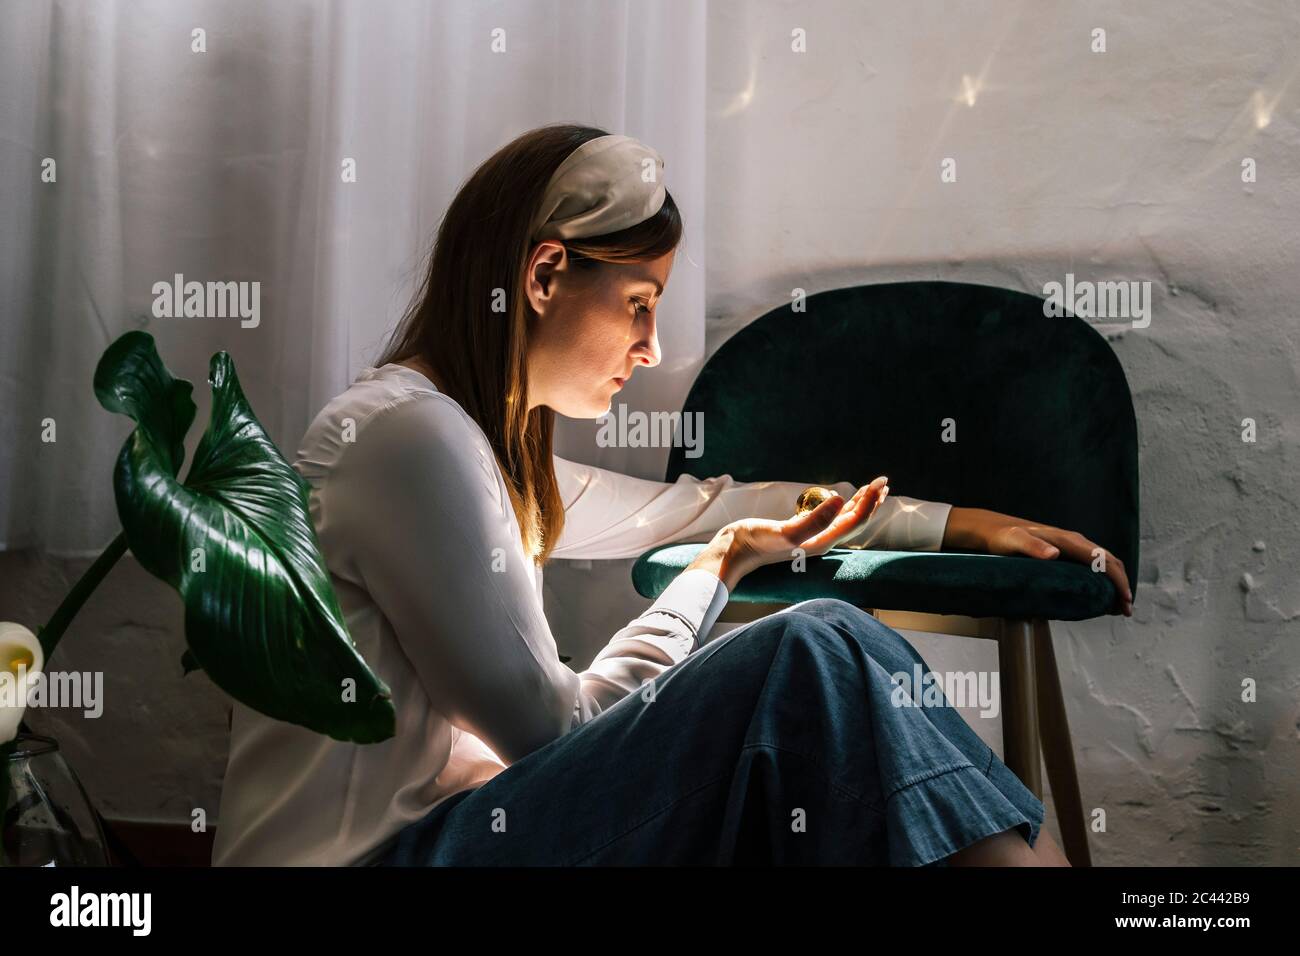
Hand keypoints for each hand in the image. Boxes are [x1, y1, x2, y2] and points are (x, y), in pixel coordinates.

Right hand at [719, 477, 890, 586]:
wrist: (732, 553)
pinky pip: (825, 518)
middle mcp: (820, 542)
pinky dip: (838, 506)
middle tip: (883, 481)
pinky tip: (837, 500)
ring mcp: (809, 537)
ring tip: (871, 490)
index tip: (879, 482)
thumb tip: (840, 500)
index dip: (870, 502)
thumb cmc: (756, 543)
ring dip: (858, 504)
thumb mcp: (786, 532)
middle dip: (870, 502)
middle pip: (854, 521)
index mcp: (822, 542)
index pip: (855, 521)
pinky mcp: (797, 531)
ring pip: (842, 520)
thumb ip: (814, 520)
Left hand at [944, 507, 1132, 615]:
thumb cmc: (1002, 537)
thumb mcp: (1013, 541)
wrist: (993, 529)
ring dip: (1114, 583)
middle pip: (1108, 561)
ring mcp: (1070, 547)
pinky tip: (1101, 596)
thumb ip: (1031, 547)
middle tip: (1125, 610)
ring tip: (1118, 607)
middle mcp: (1073, 541)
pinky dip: (1102, 580)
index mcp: (1067, 540)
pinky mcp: (1065, 553)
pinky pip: (1090, 565)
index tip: (1124, 600)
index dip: (1117, 579)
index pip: (1102, 559)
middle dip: (1121, 584)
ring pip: (1103, 563)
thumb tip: (1054, 554)